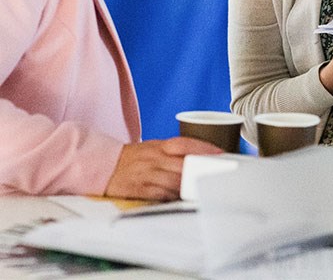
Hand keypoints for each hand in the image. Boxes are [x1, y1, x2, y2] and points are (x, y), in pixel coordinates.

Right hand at [104, 137, 222, 200]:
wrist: (102, 165)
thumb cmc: (134, 157)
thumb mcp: (154, 147)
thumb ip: (176, 152)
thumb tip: (204, 157)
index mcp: (160, 145)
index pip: (187, 143)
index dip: (206, 148)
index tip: (222, 154)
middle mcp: (155, 158)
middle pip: (185, 164)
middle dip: (203, 171)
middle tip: (218, 175)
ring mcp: (147, 174)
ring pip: (176, 181)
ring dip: (191, 186)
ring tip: (204, 189)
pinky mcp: (140, 189)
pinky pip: (162, 194)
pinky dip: (174, 197)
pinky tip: (182, 198)